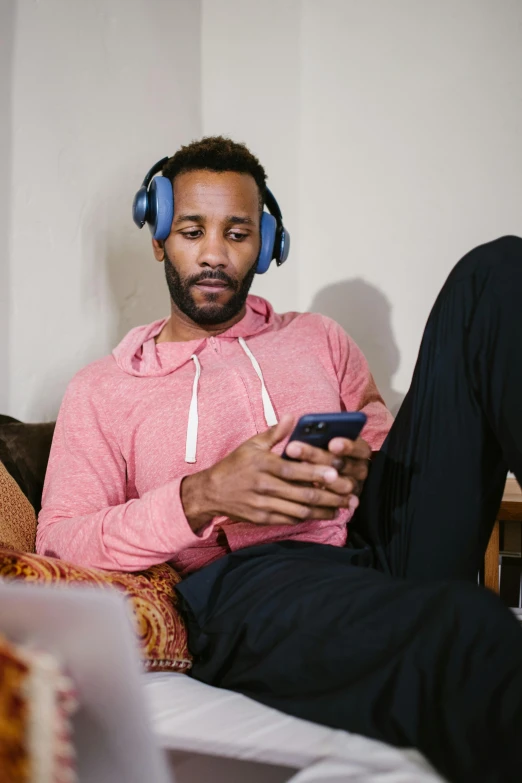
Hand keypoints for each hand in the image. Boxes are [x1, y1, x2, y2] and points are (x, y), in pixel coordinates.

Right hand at [181, 415, 354, 532]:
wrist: (211, 492)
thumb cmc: (235, 465)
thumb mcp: (252, 445)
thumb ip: (275, 433)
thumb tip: (293, 416)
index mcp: (263, 465)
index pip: (293, 470)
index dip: (316, 473)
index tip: (336, 473)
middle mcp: (263, 486)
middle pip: (302, 493)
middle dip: (329, 495)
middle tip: (349, 493)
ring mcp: (263, 505)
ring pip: (300, 510)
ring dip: (324, 509)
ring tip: (342, 506)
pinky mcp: (263, 519)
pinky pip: (290, 519)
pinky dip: (309, 517)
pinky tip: (323, 513)